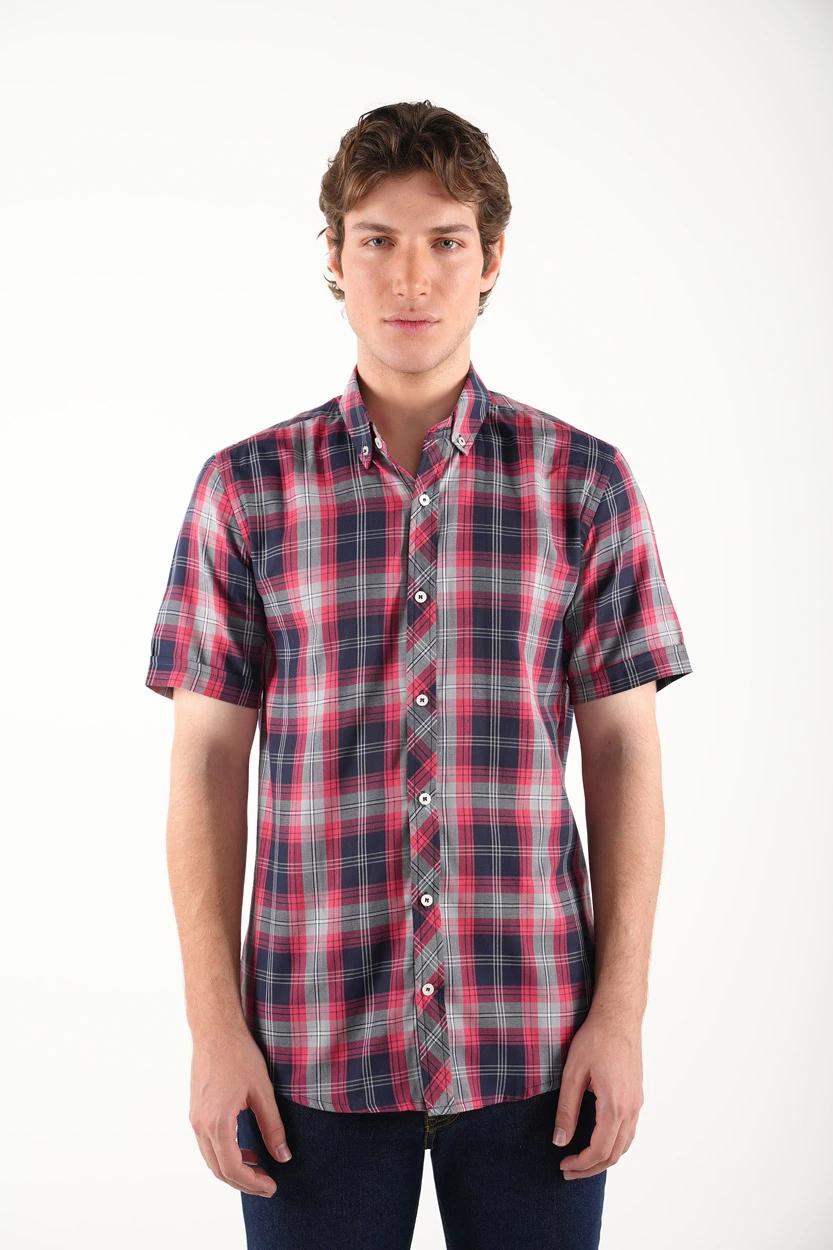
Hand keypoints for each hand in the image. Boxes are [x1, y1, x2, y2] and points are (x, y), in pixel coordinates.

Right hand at [189, 1025, 291, 1197]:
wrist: (215, 1031)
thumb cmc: (239, 1055)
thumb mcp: (262, 1091)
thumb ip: (272, 1126)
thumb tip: (283, 1156)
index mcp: (217, 1123)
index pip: (232, 1168)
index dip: (252, 1183)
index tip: (271, 1187)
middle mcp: (201, 1125)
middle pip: (219, 1169)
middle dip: (243, 1182)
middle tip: (267, 1185)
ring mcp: (195, 1118)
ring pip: (211, 1158)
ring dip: (233, 1169)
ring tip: (258, 1169)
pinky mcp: (196, 1111)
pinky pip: (208, 1144)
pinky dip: (225, 1154)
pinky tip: (245, 1148)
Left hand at [552, 1006, 643, 1180]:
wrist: (619, 1017)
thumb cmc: (594, 1040)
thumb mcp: (572, 1073)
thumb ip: (566, 1109)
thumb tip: (560, 1141)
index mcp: (614, 1105)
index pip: (600, 1150)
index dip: (581, 1164)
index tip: (563, 1165)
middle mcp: (631, 1109)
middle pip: (614, 1154)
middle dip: (591, 1168)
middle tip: (568, 1171)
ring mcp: (637, 1103)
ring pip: (625, 1145)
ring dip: (604, 1159)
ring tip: (581, 1161)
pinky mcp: (637, 1096)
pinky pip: (629, 1131)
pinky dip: (614, 1145)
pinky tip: (598, 1142)